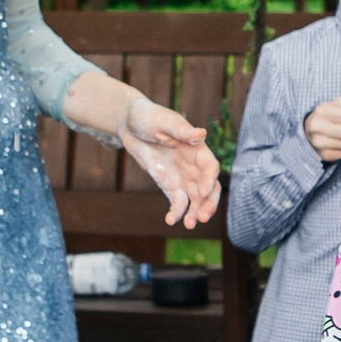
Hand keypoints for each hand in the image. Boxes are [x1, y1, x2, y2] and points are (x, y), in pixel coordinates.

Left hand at [121, 98, 220, 228]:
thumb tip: (201, 134)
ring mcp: (182, 177)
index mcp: (197, 148)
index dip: (210, 179)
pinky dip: (176, 212)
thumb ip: (181, 131)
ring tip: (188, 225)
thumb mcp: (163, 121)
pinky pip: (176, 202)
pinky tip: (170, 220)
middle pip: (208, 188)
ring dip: (194, 212)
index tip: (204, 191)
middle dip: (208, 204)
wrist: (130, 124)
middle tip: (202, 217)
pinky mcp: (168, 185)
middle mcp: (193, 165)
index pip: (210, 167)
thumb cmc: (149, 117)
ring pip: (194, 199)